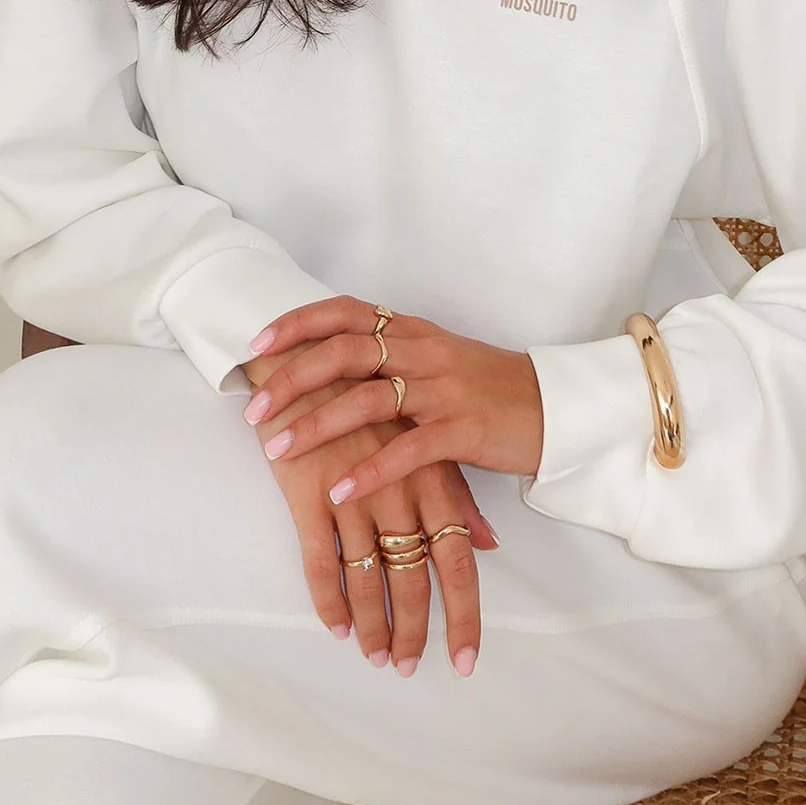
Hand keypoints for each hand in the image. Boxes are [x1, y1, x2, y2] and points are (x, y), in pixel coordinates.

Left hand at [243, 297, 544, 505]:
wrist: (552, 407)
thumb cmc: (487, 388)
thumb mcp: (434, 359)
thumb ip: (388, 358)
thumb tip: (326, 363)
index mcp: (412, 330)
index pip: (344, 313)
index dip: (297, 325)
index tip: (256, 345)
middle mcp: (423, 351)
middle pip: (344, 352)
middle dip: (292, 379)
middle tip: (253, 408)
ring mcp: (443, 388)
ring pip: (367, 399)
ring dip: (316, 425)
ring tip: (276, 450)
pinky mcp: (462, 428)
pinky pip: (407, 450)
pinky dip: (369, 470)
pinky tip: (339, 491)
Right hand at [244, 343, 496, 676]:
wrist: (305, 360)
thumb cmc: (368, 401)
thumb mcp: (420, 439)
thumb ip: (458, 493)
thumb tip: (490, 544)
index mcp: (431, 476)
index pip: (459, 558)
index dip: (464, 615)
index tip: (465, 660)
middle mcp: (399, 490)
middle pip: (415, 578)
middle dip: (414, 631)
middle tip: (407, 667)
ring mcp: (353, 495)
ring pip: (369, 579)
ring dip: (373, 625)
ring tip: (375, 657)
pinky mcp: (309, 494)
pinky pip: (320, 564)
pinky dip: (329, 602)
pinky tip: (336, 627)